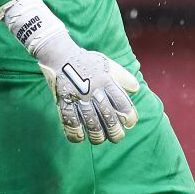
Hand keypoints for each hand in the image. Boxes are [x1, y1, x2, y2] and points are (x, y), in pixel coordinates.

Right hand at [0, 0, 138, 143]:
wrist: (59, 54)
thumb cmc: (86, 60)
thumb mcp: (107, 64)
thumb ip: (122, 77)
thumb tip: (135, 90)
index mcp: (106, 81)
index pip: (123, 103)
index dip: (129, 117)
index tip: (129, 123)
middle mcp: (94, 89)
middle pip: (108, 116)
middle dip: (115, 131)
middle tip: (117, 137)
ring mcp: (77, 96)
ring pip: (90, 121)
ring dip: (96, 135)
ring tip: (99, 139)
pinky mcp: (63, 99)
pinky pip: (69, 120)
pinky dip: (74, 132)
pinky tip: (79, 137)